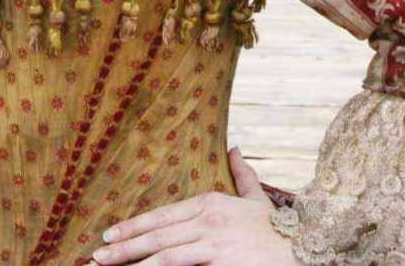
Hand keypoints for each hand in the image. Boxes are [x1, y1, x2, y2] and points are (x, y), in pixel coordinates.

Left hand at [90, 148, 300, 265]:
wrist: (308, 250)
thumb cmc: (280, 232)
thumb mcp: (259, 200)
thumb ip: (243, 176)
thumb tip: (236, 149)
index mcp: (210, 203)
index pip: (161, 216)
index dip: (133, 226)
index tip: (110, 234)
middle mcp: (207, 220)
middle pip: (156, 234)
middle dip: (123, 246)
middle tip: (96, 256)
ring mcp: (213, 242)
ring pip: (164, 253)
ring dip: (132, 260)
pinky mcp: (221, 260)